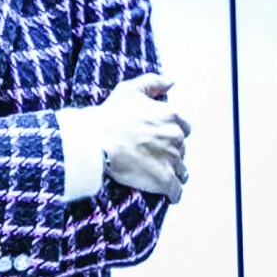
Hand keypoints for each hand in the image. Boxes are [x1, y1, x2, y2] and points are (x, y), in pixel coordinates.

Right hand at [97, 74, 192, 200]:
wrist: (94, 141)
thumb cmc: (108, 117)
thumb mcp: (129, 90)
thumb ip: (153, 82)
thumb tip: (171, 82)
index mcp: (170, 116)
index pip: (183, 128)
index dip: (169, 134)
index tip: (157, 139)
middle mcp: (175, 137)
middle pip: (181, 150)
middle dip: (170, 154)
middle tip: (152, 157)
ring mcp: (171, 159)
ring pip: (181, 170)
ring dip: (173, 173)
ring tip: (157, 175)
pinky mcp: (164, 180)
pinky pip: (176, 190)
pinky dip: (173, 193)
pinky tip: (166, 194)